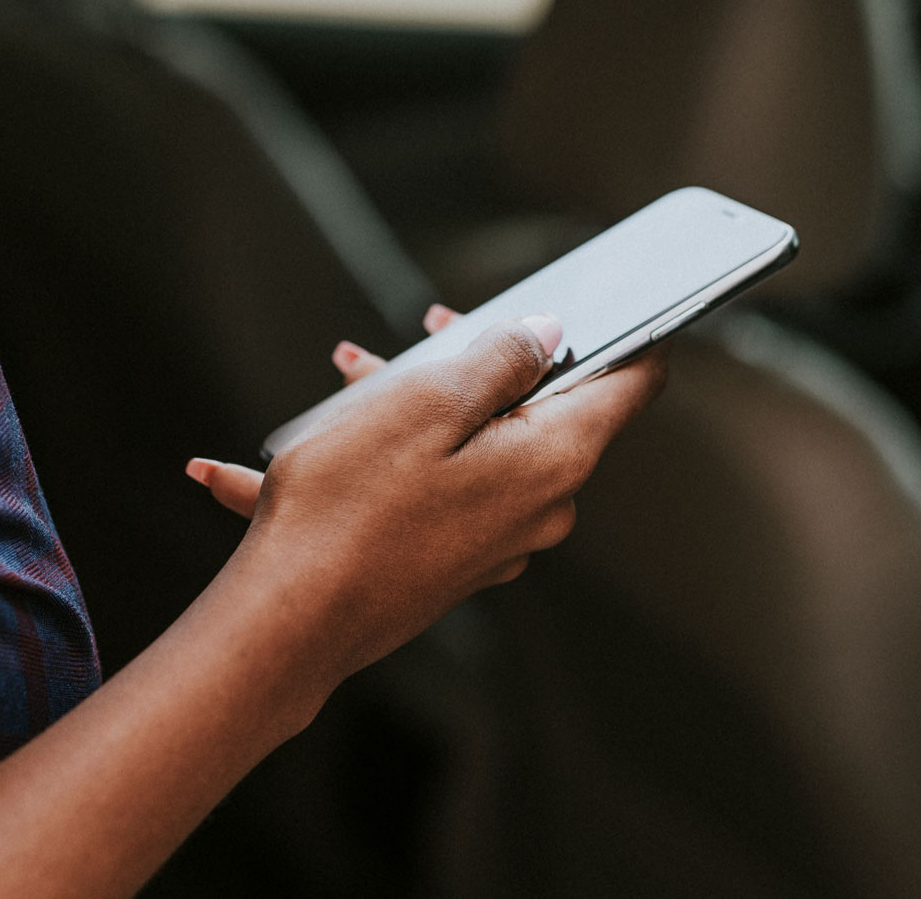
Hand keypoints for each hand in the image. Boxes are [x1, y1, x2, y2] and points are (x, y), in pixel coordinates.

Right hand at [190, 305, 665, 683]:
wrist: (289, 621)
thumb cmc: (350, 509)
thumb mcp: (428, 400)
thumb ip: (502, 358)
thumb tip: (547, 333)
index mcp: (552, 460)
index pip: (631, 383)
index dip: (626, 331)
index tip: (608, 299)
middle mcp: (540, 506)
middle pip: (539, 405)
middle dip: (483, 360)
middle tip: (431, 330)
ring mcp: (498, 539)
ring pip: (479, 441)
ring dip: (424, 402)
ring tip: (354, 379)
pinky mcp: (454, 560)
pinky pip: (439, 485)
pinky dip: (394, 454)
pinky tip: (339, 441)